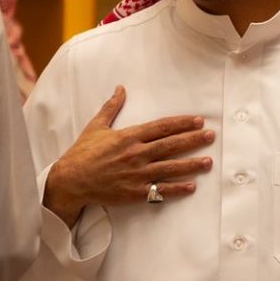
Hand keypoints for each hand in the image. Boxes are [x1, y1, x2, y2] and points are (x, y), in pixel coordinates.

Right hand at [43, 85, 213, 225]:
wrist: (68, 181)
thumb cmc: (82, 153)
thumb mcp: (96, 127)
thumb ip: (111, 107)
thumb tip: (120, 88)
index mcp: (128, 137)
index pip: (161, 127)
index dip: (182, 123)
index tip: (199, 120)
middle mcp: (135, 154)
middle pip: (170, 145)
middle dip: (193, 140)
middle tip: (211, 136)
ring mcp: (135, 174)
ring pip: (169, 168)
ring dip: (191, 165)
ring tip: (208, 162)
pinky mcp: (133, 192)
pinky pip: (158, 190)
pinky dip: (176, 189)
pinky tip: (192, 186)